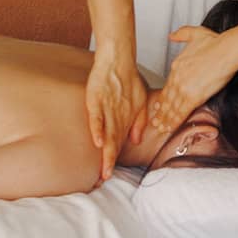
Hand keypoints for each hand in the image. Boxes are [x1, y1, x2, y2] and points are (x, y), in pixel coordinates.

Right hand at [85, 54, 149, 181]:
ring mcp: (107, 109)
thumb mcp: (140, 103)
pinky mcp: (97, 99)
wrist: (119, 59)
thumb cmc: (129, 80)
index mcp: (124, 119)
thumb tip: (134, 141)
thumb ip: (139, 122)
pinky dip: (98, 129)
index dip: (113, 160)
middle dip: (108, 162)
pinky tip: (99, 142)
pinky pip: (97, 116)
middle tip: (105, 178)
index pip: (118, 144)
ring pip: (107, 134)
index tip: (108, 176)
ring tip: (104, 168)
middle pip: (113, 143)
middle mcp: (116, 117)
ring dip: (106, 152)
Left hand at [149, 26, 237, 133]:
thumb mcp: (194, 33)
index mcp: (177, 66)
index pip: (167, 86)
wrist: (226, 51)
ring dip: (166, 120)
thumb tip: (172, 35)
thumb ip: (181, 34)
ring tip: (161, 128)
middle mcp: (177, 78)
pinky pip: (181, 112)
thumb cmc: (215, 43)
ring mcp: (184, 89)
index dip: (163, 97)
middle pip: (167, 99)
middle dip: (161, 112)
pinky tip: (170, 128)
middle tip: (156, 122)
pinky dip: (174, 121)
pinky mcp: (193, 97)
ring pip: (172, 108)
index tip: (159, 104)